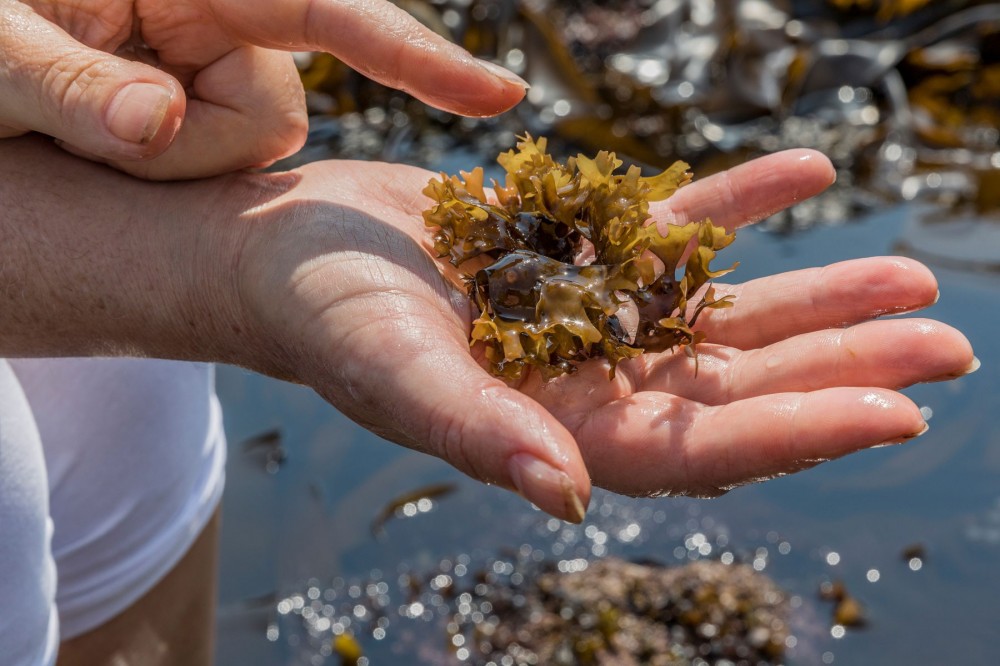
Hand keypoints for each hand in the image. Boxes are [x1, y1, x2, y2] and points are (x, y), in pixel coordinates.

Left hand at [0, 0, 526, 178]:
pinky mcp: (199, 96)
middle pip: (271, 116)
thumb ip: (74, 90)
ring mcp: (211, 57)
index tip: (499, 99)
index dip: (416, 59)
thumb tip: (162, 125)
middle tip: (83, 132)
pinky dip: (162, 163)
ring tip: (77, 126)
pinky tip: (102, 134)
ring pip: (247, 147)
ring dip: (166, 160)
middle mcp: (217, 13)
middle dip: (186, 149)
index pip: (329, 11)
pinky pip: (219, 158)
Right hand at [235, 149, 975, 521]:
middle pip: (732, 380)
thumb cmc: (314, 313)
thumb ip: (479, 432)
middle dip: (837, 364)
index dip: (792, 433)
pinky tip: (808, 174)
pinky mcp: (574, 245)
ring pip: (722, 308)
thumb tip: (568, 497)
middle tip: (946, 344)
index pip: (692, 445)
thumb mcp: (389, 367)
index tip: (894, 413)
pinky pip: (673, 223)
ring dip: (813, 293)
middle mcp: (583, 379)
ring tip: (911, 273)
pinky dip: (737, 201)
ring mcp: (587, 311)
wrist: (281, 244)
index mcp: (550, 428)